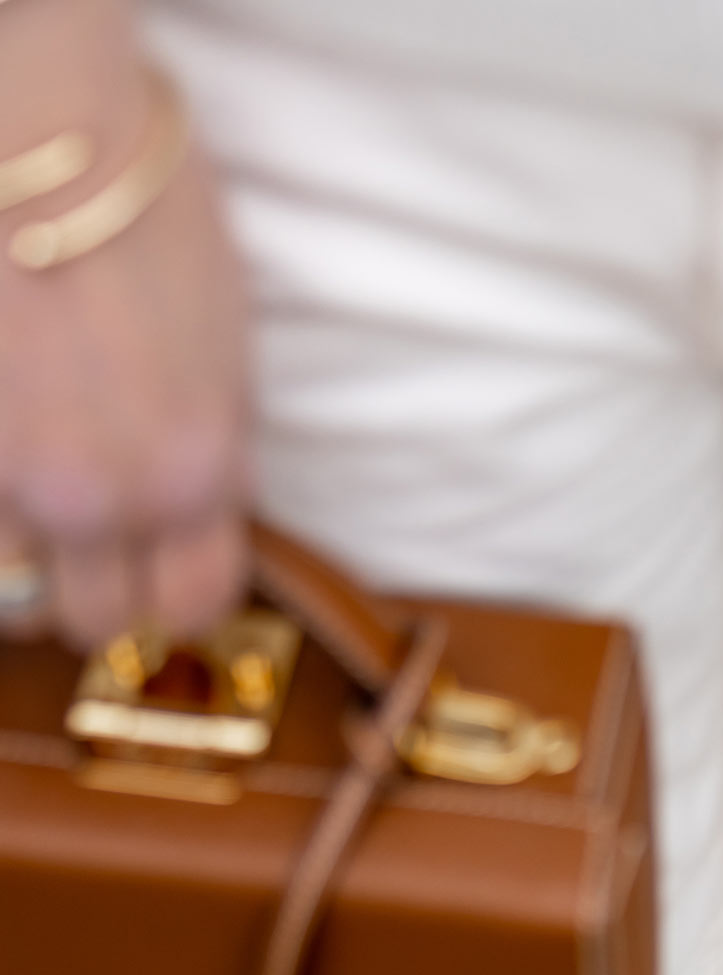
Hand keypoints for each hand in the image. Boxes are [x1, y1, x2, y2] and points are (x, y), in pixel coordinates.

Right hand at [0, 0, 248, 648]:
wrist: (40, 127)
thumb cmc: (140, 201)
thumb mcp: (224, 351)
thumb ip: (209, 452)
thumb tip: (192, 509)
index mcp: (196, 473)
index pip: (196, 604)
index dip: (168, 597)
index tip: (147, 570)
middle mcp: (105, 496)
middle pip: (100, 622)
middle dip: (87, 589)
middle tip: (68, 539)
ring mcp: (13, 480)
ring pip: (12, 600)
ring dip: (17, 565)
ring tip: (19, 506)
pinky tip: (1, 480)